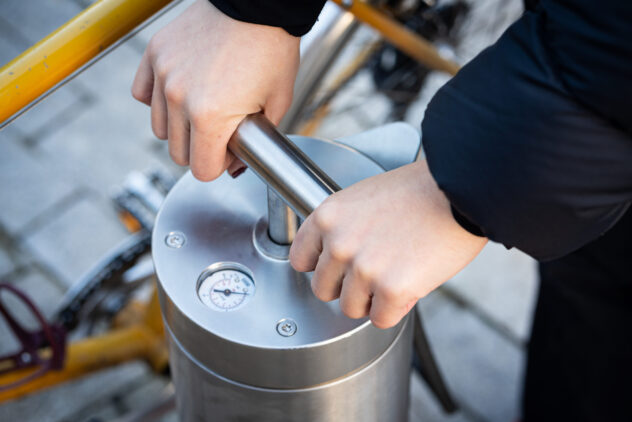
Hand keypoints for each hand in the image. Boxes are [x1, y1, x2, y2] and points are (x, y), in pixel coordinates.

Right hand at [131, 0, 299, 180]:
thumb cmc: (272, 49)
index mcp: (210, 116)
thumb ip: (256, 141)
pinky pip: (142, 95)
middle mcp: (178, 98)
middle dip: (201, 151)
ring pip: (159, 128)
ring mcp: (163, 75)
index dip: (220, 165)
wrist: (257, 4)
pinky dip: (157, 101)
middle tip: (220, 133)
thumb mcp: (277, 104)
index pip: (202, 170)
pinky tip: (180, 93)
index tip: (230, 153)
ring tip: (202, 111)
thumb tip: (235, 164)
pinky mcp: (154, 54)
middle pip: (179, 153)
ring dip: (179, 128)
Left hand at [290, 160, 487, 328]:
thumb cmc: (421, 190)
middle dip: (348, 287)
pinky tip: (410, 288)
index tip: (338, 269)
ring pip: (351, 309)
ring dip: (372, 301)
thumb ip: (344, 227)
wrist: (462, 190)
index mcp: (328, 217)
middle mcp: (339, 244)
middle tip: (373, 275)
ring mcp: (363, 268)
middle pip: (323, 290)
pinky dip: (396, 310)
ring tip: (395, 278)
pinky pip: (381, 319)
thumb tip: (337, 259)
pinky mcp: (392, 289)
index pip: (300, 259)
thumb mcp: (366, 197)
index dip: (322, 267)